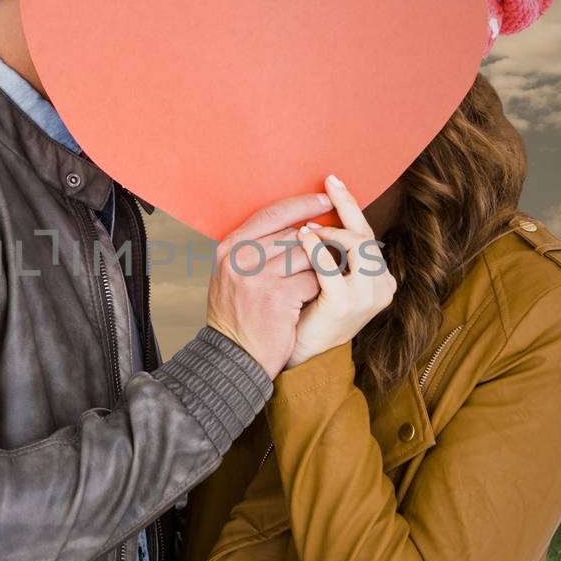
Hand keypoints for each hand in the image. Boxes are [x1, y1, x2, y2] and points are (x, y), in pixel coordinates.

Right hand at [205, 191, 327, 377]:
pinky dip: (318, 289)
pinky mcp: (278, 297)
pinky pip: (313, 280)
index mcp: (229, 247)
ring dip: (318, 267)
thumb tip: (294, 226)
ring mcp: (258, 276)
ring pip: (306, 255)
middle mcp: (241, 258)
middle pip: (292, 234)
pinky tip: (313, 299)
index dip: (301, 205)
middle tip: (331, 247)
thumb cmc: (236, 316)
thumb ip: (254, 249)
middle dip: (315, 242)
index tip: (323, 201)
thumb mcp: (232, 276)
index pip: (270, 214)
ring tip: (321, 278)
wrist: (232, 358)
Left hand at [283, 174, 396, 370]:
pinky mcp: (346, 304)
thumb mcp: (326, 279)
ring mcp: (367, 296)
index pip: (367, 234)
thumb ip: (331, 252)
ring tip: (306, 226)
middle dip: (347, 205)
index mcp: (380, 278)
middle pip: (366, 235)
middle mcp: (383, 286)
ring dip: (330, 230)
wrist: (298, 355)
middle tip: (328, 183)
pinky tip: (300, 238)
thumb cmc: (308, 313)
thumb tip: (316, 210)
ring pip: (356, 246)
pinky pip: (330, 267)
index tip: (333, 183)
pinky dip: (315, 248)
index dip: (351, 207)